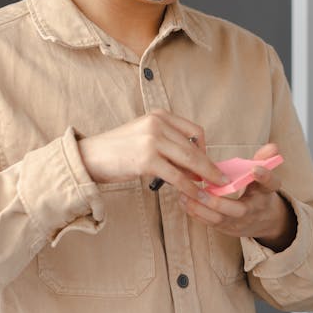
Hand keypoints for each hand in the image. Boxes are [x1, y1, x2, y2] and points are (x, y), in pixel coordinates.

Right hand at [77, 109, 228, 201]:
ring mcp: (152, 140)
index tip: (208, 164)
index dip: (205, 149)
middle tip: (222, 180)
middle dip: (210, 166)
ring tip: (213, 190)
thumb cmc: (117, 151)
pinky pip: (176, 176)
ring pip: (189, 161)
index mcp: (159, 116)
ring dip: (204, 178)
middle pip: (194, 147)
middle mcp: (158, 124)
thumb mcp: (144, 137)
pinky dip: (189, 188)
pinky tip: (194, 196)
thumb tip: (193, 165)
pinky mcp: (147, 159)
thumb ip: (168, 144)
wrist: (90, 157)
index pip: (194, 130)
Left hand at [178, 143, 297, 251]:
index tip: (255, 168)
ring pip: (219, 220)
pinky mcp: (224, 228)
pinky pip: (209, 223)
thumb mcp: (266, 178)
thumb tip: (271, 146)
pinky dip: (195, 212)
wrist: (264, 222)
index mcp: (265, 195)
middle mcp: (253, 212)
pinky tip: (183, 200)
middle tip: (202, 191)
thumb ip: (266, 161)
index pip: (269, 185)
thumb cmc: (261, 194)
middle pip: (238, 211)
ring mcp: (238, 223)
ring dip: (201, 208)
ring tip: (185, 194)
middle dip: (219, 202)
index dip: (264, 177)